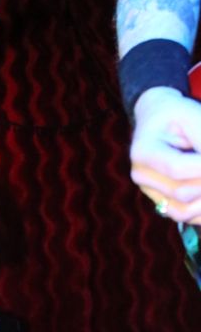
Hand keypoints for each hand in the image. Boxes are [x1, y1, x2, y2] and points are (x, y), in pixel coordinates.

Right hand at [131, 87, 200, 223]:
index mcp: (142, 151)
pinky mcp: (160, 202)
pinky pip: (183, 217)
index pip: (177, 169)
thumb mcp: (190, 115)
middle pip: (182, 192)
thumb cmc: (177, 115)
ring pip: (182, 211)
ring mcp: (149, 192)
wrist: (157, 120)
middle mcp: (141, 176)